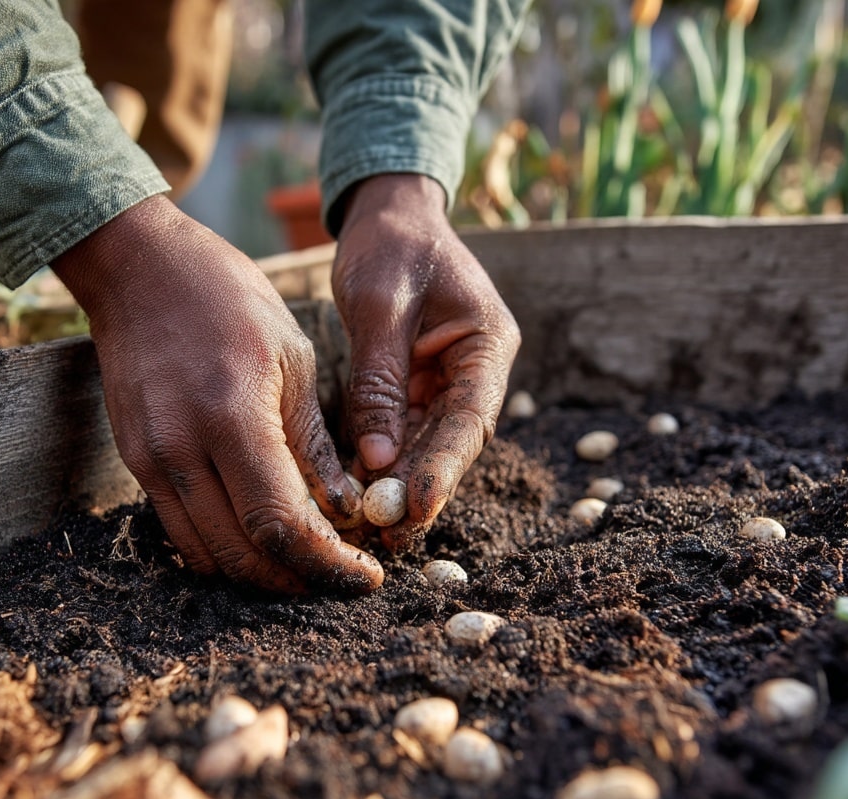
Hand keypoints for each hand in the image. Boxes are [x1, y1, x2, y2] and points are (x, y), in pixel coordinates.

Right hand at [52, 195, 382, 593]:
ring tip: (304, 562)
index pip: (281, 523)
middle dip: (297, 579)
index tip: (364, 576)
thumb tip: (344, 509)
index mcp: (233, 417)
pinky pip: (181, 530)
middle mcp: (182, 449)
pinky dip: (224, 547)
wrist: (138, 268)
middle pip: (242, 553)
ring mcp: (150, 460)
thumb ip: (313, 445)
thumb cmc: (228, 299)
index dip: (326, 563)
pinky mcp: (135, 462)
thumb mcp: (293, 360)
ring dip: (259, 572)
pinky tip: (258, 534)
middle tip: (339, 578)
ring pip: (207, 554)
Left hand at [333, 174, 520, 549]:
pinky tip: (361, 493)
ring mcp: (449, 383)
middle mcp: (475, 371)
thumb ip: (380, 380)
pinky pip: (405, 434)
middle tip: (388, 533)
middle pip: (453, 444)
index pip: (470, 418)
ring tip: (372, 527)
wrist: (389, 216)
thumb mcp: (380, 305)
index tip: (417, 505)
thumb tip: (379, 458)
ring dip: (403, 485)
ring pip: (429, 447)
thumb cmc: (389, 245)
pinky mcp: (420, 389)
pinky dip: (385, 463)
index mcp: (487, 343)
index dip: (446, 467)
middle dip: (421, 489)